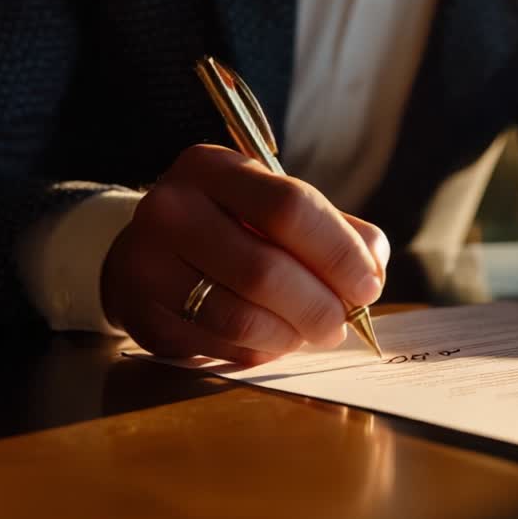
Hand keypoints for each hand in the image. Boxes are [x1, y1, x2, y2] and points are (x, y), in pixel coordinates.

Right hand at [101, 144, 389, 365]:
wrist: (148, 251)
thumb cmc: (229, 225)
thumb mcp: (272, 204)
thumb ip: (333, 229)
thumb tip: (373, 267)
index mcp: (211, 168)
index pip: (290, 207)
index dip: (339, 252)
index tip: (368, 284)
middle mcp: (170, 210)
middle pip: (266, 270)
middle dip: (320, 306)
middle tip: (341, 322)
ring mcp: (148, 266)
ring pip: (242, 318)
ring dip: (293, 335)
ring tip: (311, 332)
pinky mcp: (144, 317)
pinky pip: (221, 348)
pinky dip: (262, 350)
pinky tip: (273, 338)